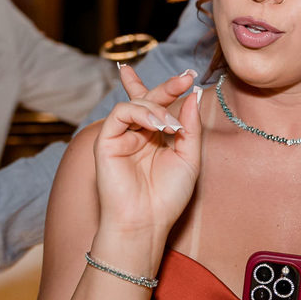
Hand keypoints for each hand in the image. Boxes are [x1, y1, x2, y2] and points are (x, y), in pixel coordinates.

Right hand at [94, 66, 201, 240]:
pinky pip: (120, 114)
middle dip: (166, 86)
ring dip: (157, 108)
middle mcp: (137, 135)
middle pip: (147, 99)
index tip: (190, 77)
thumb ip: (190, 127)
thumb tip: (193, 95)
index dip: (172, 90)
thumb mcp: (189, 158)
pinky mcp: (106, 141)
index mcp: (156, 138)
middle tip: (185, 77)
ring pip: (135, 104)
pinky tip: (157, 125)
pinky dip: (140, 113)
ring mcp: (121, 137)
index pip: (160, 106)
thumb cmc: (167, 196)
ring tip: (170, 126)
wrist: (146, 222)